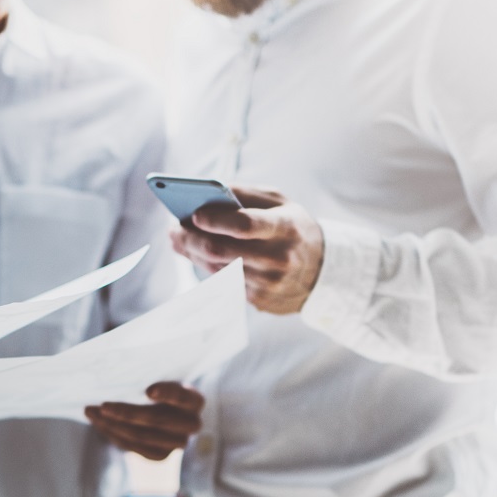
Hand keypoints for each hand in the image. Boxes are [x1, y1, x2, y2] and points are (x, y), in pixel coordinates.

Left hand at [85, 382, 204, 460]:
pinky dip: (113, 434)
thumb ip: (148, 376)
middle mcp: (191, 424)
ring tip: (92, 412)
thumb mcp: (160, 376)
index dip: (167, 393)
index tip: (148, 390)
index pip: (183, 397)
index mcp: (194, 400)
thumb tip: (118, 373)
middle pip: (157, 420)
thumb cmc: (159, 384)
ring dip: (113, 424)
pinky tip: (98, 423)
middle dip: (127, 413)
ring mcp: (177, 443)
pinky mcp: (161, 456)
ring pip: (142, 436)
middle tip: (103, 405)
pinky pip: (134, 447)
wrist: (164, 408)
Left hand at [170, 186, 324, 315]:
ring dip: (193, 253)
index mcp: (286, 228)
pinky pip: (223, 282)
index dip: (216, 220)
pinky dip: (207, 266)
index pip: (245, 225)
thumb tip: (206, 195)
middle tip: (174, 229)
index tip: (193, 214)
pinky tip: (198, 254)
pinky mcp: (259, 301)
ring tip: (179, 238)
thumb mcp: (281, 203)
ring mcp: (268, 284)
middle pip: (222, 251)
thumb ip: (246, 195)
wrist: (322, 272)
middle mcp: (278, 259)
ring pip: (217, 268)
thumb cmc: (294, 229)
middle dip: (191, 239)